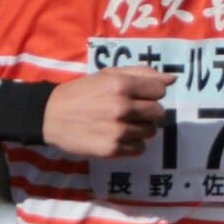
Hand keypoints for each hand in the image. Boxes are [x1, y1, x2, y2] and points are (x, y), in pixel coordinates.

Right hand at [41, 69, 177, 159]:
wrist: (51, 116)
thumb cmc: (82, 92)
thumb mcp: (107, 75)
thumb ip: (141, 74)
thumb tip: (172, 79)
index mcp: (122, 85)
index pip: (159, 90)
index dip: (151, 93)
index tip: (138, 96)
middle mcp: (122, 107)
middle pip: (158, 112)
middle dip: (148, 112)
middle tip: (131, 112)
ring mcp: (118, 130)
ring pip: (150, 132)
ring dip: (141, 128)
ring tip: (123, 125)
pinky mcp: (112, 149)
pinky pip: (139, 148)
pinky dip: (133, 144)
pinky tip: (118, 137)